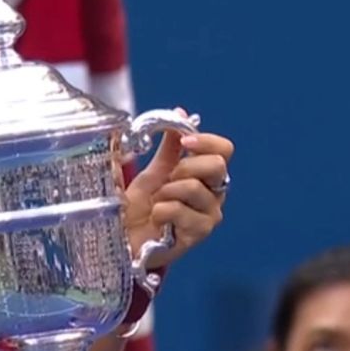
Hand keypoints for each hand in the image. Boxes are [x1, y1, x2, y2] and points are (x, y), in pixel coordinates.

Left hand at [123, 127, 231, 269]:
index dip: (206, 140)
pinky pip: (179, 210)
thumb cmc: (141, 207)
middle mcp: (214, 194)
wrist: (125, 238)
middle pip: (217, 166)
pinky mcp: (197, 235)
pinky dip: (160, 211)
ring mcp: (209, 216)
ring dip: (166, 192)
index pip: (224, 150)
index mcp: (206, 175)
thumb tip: (181, 112)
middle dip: (185, 166)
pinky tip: (157, 220)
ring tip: (156, 203)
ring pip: (194, 188)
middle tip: (166, 178)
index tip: (185, 140)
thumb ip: (170, 146)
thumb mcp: (154, 170)